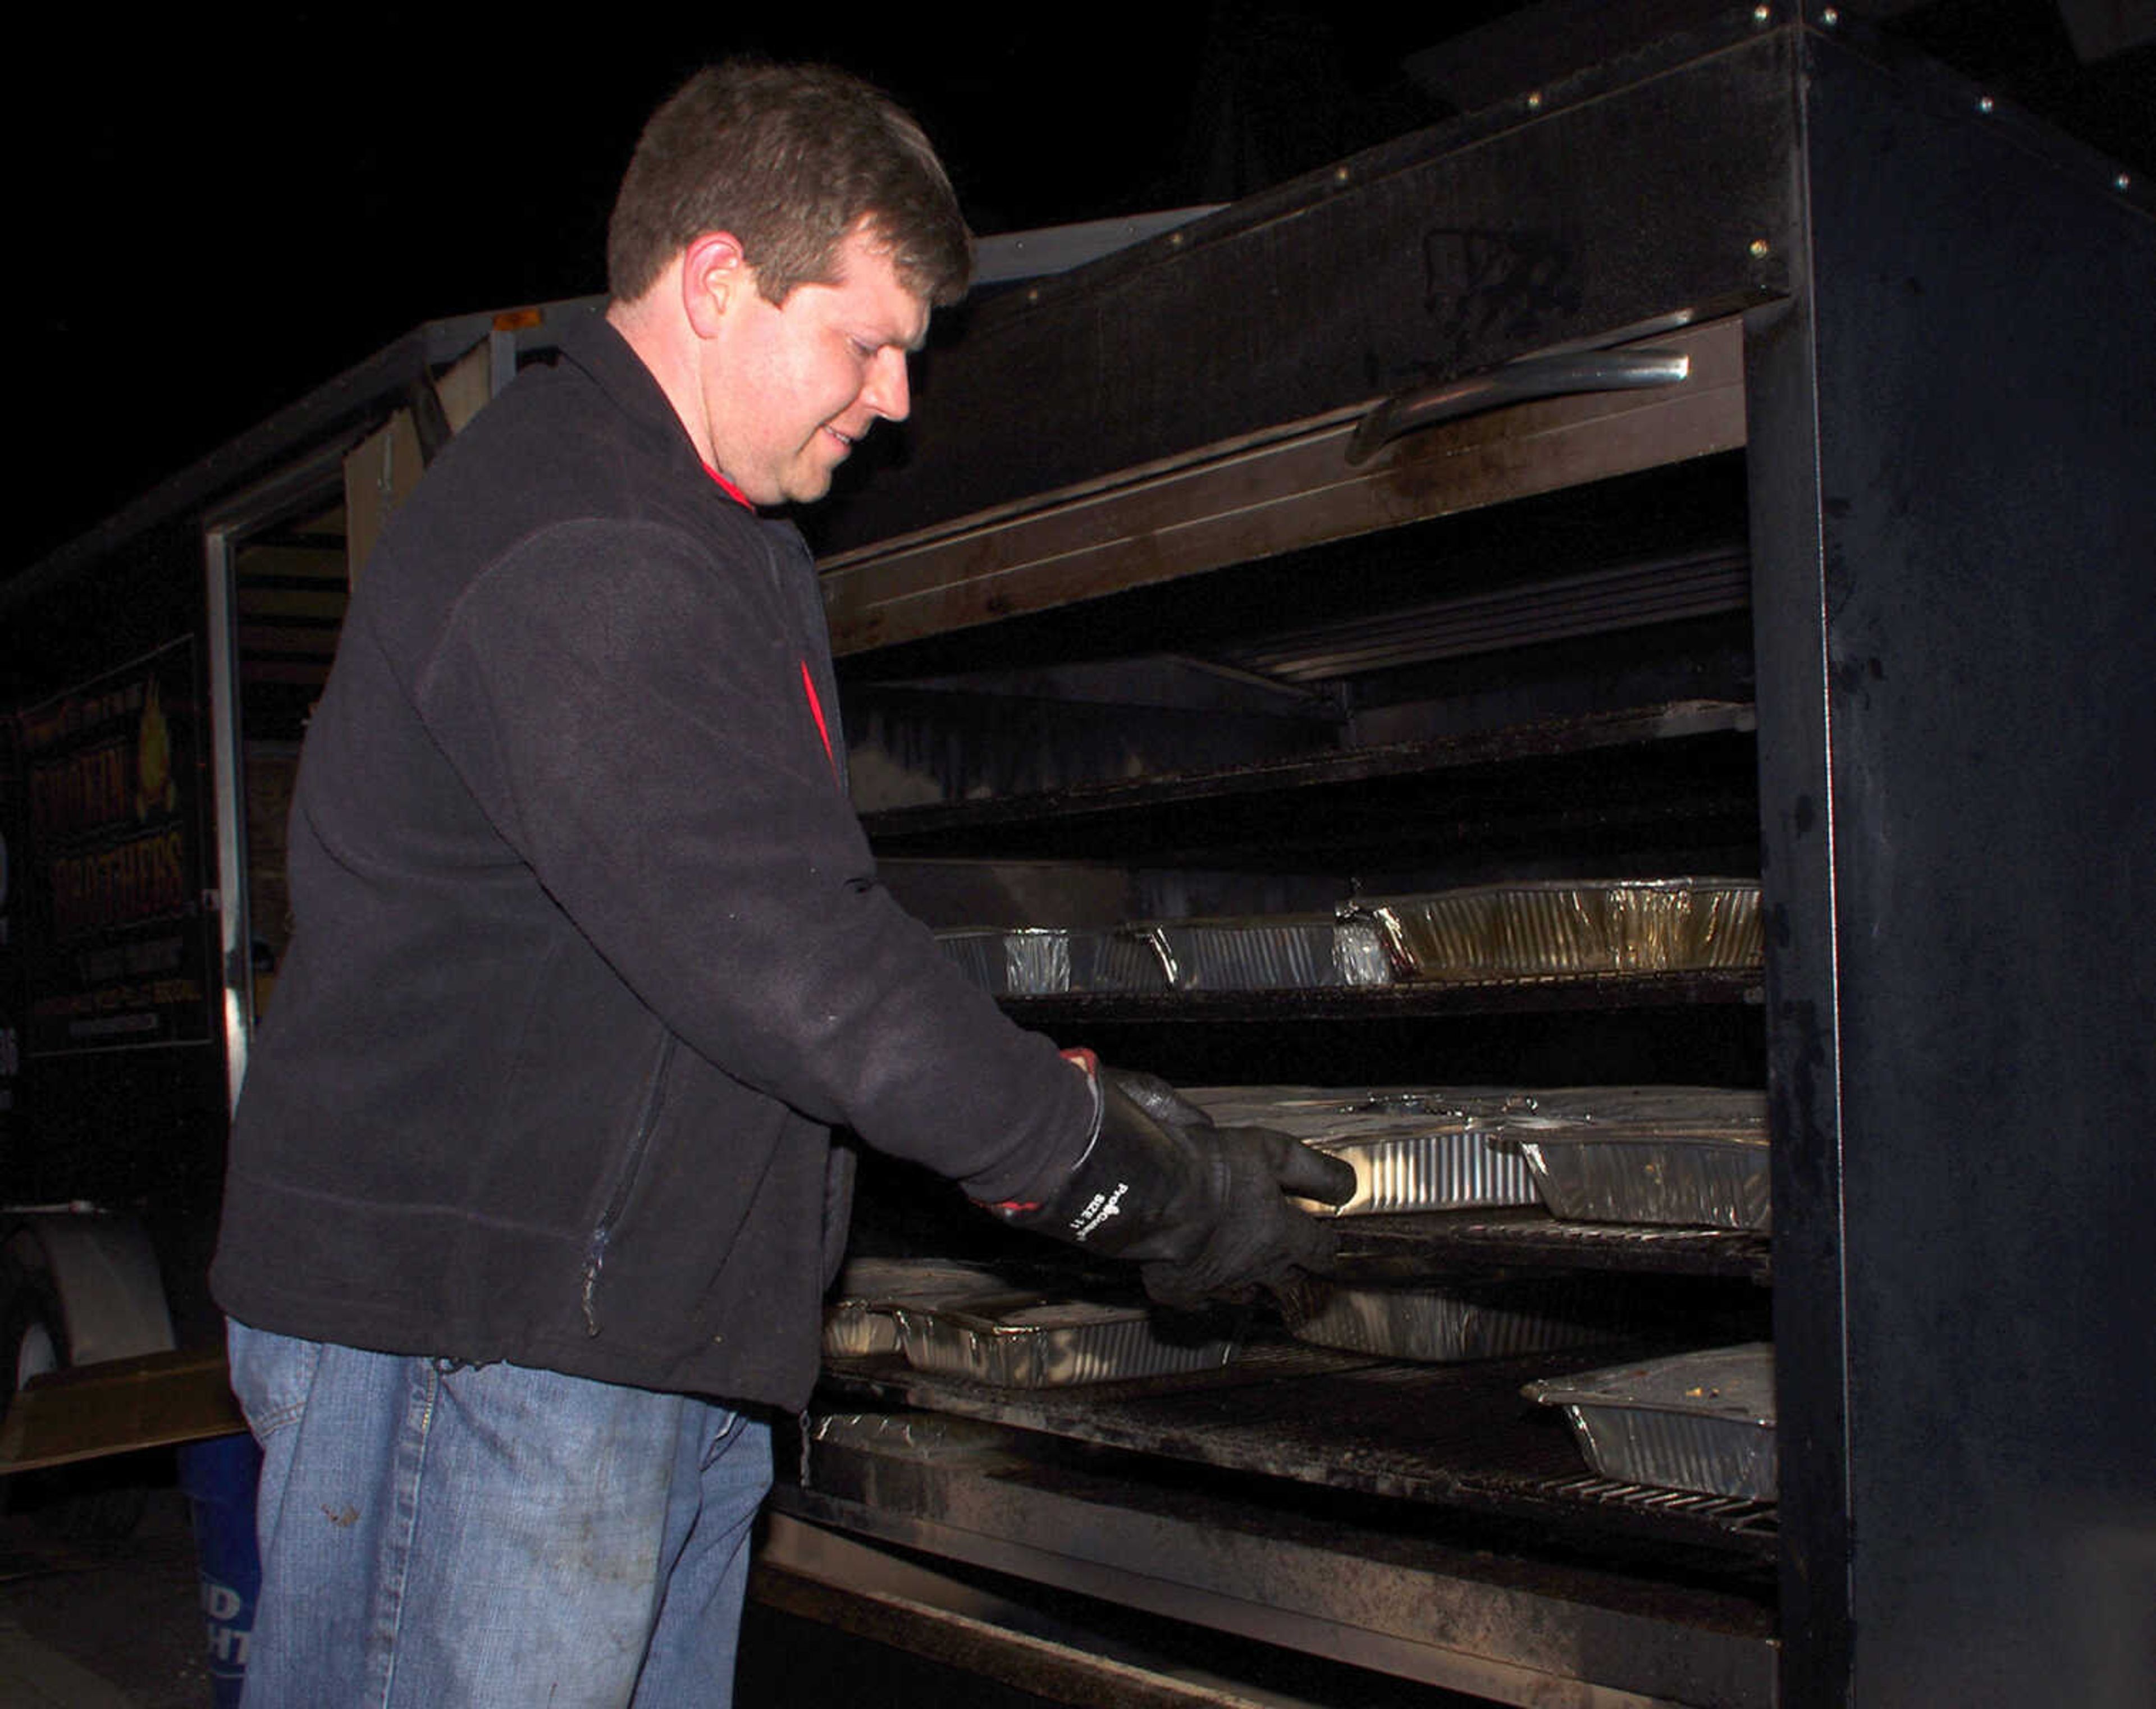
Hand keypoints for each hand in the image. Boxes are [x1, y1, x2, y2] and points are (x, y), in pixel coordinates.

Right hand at [987, 1054, 1357, 1310]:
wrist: (1151, 1191)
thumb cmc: (1211, 1168)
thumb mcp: (1274, 1152)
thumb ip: (1314, 1170)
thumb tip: (1346, 1186)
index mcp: (1280, 1235)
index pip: (1320, 1251)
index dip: (1328, 1247)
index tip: (1329, 1243)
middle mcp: (1253, 1267)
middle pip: (1287, 1283)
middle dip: (1294, 1274)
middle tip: (1295, 1264)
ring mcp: (1215, 1282)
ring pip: (1242, 1294)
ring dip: (1248, 1283)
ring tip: (1247, 1272)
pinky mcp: (1177, 1289)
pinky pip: (1196, 1299)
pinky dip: (1201, 1292)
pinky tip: (1199, 1282)